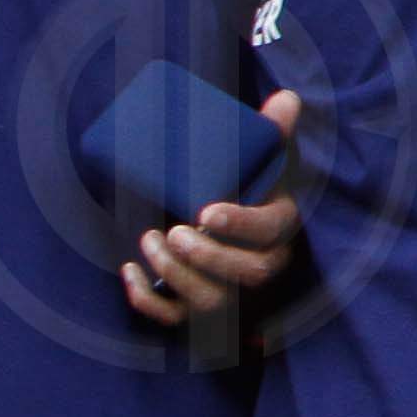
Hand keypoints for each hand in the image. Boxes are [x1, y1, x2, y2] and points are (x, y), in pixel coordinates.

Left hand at [119, 89, 306, 326]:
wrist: (233, 233)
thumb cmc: (250, 194)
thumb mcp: (268, 162)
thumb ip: (275, 131)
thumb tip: (285, 98)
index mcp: (281, 229)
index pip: (270, 232)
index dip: (240, 225)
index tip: (206, 211)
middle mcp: (262, 267)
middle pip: (248, 275)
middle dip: (208, 257)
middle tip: (175, 231)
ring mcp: (232, 293)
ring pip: (212, 300)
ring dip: (176, 275)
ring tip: (150, 241)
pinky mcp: (199, 311)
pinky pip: (175, 318)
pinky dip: (149, 301)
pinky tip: (131, 272)